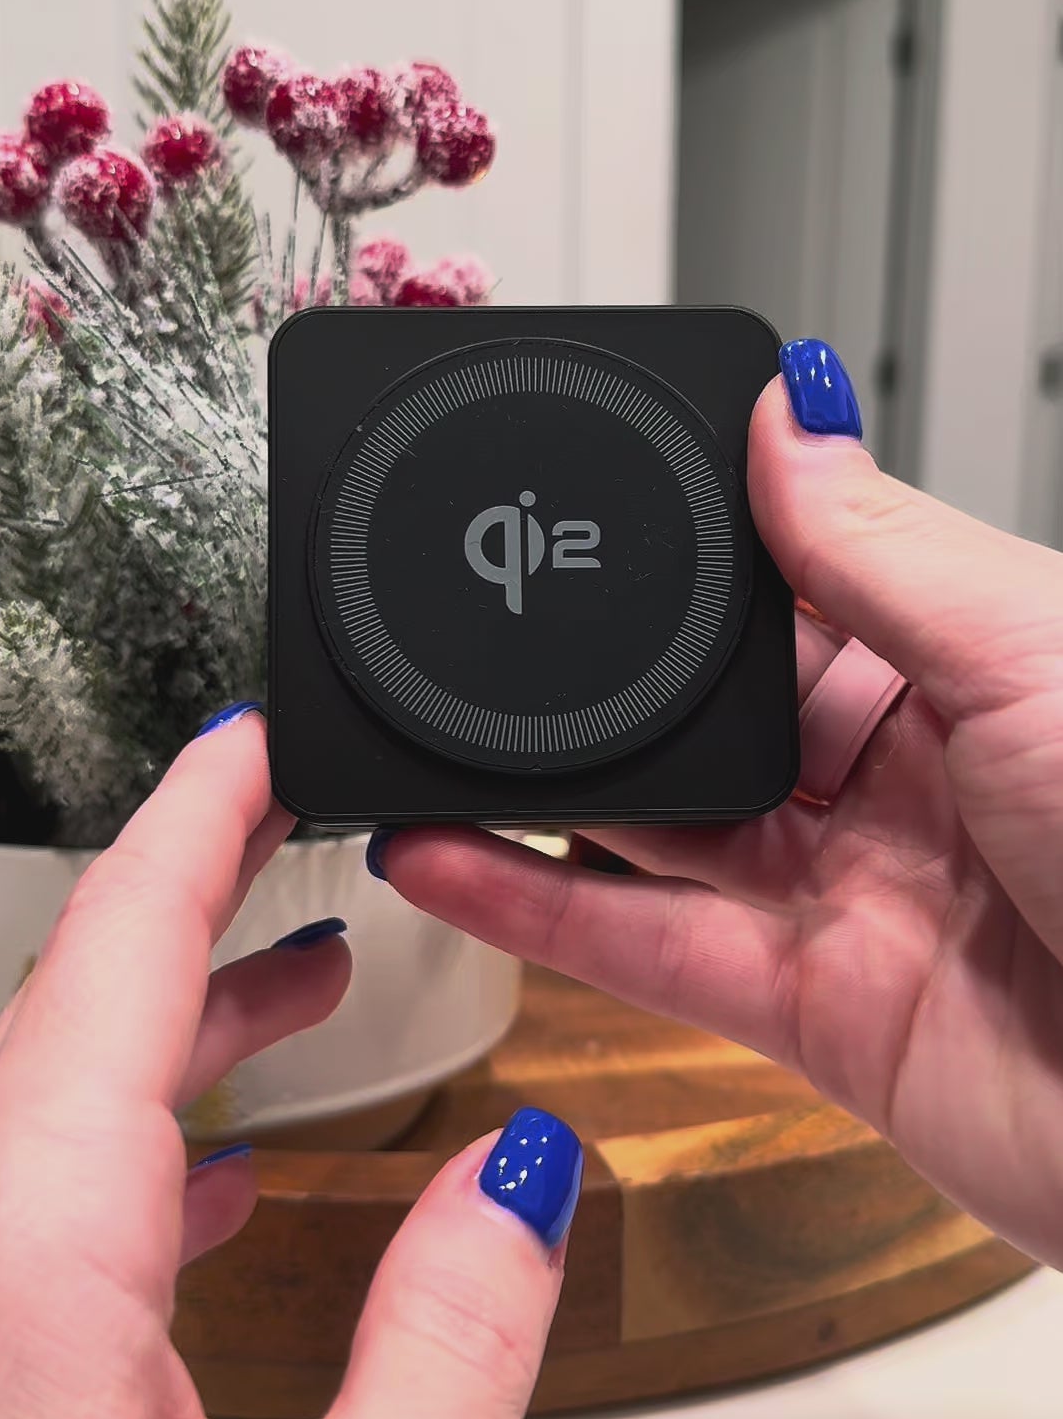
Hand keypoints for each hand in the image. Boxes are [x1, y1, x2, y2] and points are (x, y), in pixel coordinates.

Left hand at [0, 709, 578, 1418]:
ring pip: (53, 1130)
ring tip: (309, 983)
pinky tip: (233, 1182)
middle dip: (195, 920)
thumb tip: (523, 1175)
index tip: (248, 743)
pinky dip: (146, 1163)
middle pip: (62, 1036)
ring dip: (182, 1041)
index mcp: (11, 1294)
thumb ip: (455, 1345)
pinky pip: (47, 1227)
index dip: (184, 838)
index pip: (95, 979)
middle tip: (301, 835)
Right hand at [374, 348, 1062, 1269]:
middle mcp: (903, 776)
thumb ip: (878, 547)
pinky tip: (448, 860)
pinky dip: (534, 908)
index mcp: (969, 662)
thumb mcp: (1032, 652)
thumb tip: (791, 408)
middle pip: (708, 711)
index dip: (691, 552)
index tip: (585, 503)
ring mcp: (849, 894)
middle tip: (471, 626)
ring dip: (534, 792)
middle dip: (595, 679)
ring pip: (657, 829)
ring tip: (416, 738)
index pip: (795, 584)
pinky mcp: (809, 1011)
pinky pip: (645, 945)